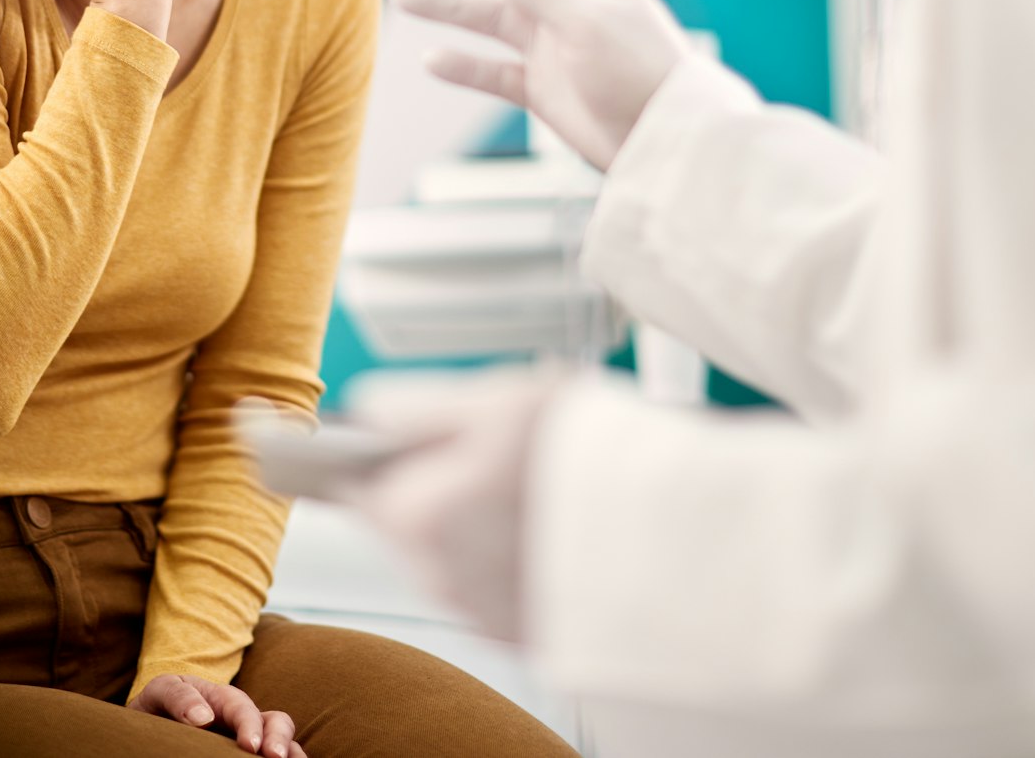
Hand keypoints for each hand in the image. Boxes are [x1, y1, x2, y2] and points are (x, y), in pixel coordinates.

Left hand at [127, 673, 304, 757]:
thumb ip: (178, 697)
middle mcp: (243, 718)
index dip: (249, 724)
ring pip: (283, 740)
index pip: (242, 707)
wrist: (152, 720)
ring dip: (291, 752)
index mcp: (222, 698)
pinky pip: (273, 756)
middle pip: (276, 721)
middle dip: (279, 738)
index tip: (250, 746)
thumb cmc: (158, 705)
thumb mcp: (162, 691)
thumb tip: (204, 718)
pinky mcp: (245, 754)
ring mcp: (247, 738)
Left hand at [339, 368, 564, 642]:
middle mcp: (439, 576)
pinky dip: (514, 555)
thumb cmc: (590, 462)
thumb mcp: (497, 400)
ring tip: (535, 484)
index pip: (353, 482)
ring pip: (453, 551)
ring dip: (476, 519)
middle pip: (409, 517)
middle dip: (435, 483)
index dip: (367, 453)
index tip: (358, 441)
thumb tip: (365, 412)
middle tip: (494, 448)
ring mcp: (482, 610)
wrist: (681, 540)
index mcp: (416, 515)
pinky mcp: (525, 633)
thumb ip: (414, 406)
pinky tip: (556, 525)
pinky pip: (498, 582)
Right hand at [390, 0, 693, 170]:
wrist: (661, 140)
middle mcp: (564, 4)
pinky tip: (433, 59)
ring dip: (448, 5)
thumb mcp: (588, 21)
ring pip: (488, 17)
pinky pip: (492, 72)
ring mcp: (551, 45)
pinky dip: (463, 67)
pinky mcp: (541, 88)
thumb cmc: (641, 72)